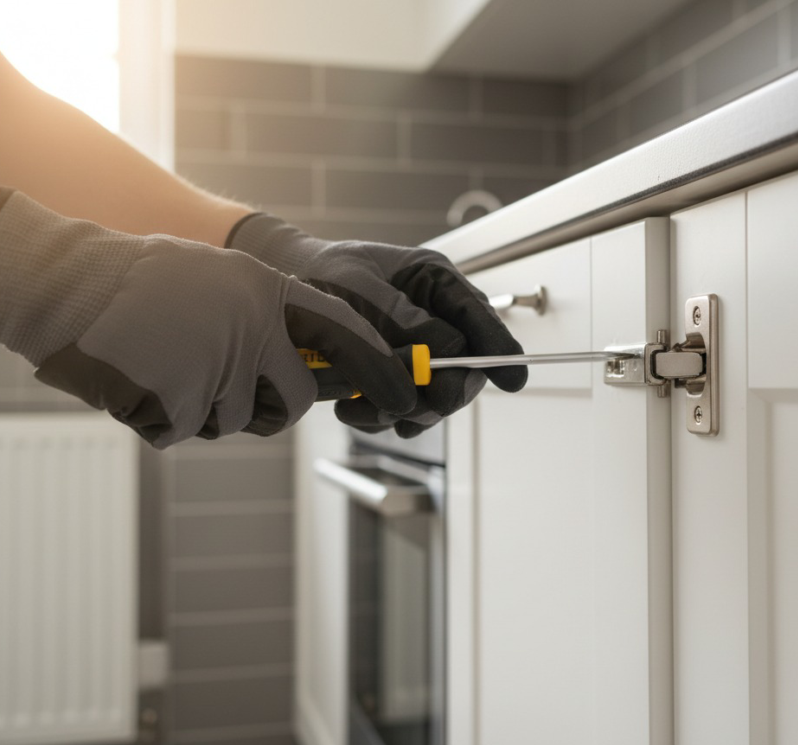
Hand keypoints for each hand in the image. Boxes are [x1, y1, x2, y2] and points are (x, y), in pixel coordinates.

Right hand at [0, 190, 415, 447]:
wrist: (71, 286)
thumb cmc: (144, 279)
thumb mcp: (225, 278)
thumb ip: (273, 314)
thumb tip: (317, 360)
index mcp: (268, 294)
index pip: (347, 334)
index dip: (380, 366)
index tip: (403, 390)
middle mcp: (254, 335)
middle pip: (296, 401)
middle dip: (276, 403)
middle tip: (237, 383)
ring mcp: (219, 375)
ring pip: (240, 420)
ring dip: (213, 404)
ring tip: (173, 361)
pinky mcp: (182, 411)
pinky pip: (193, 430)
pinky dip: (172, 414)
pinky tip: (149, 377)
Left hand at [227, 214, 527, 437]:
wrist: (284, 292)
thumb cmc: (322, 275)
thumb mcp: (360, 289)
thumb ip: (403, 321)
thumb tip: (445, 351)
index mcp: (436, 283)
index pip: (481, 319)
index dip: (499, 350)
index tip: (514, 378)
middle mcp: (435, 319)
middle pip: (465, 370)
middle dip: (439, 393)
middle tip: (408, 405)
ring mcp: (417, 351)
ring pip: (435, 398)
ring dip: (402, 412)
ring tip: (358, 408)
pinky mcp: (394, 377)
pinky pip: (405, 410)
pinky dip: (382, 417)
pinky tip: (354, 408)